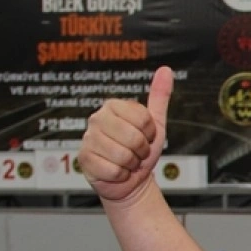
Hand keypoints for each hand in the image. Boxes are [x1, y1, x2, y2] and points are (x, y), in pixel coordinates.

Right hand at [78, 66, 172, 202]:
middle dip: (142, 150)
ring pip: (123, 155)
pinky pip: (113, 170)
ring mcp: (88, 139)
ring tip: (127, 161)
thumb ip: (159, 96)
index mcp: (113, 106)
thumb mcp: (155, 123)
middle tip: (137, 151)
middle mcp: (97, 119)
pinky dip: (121, 175)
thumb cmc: (141, 150)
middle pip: (133, 137)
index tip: (146, 136)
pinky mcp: (84, 159)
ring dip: (132, 164)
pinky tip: (116, 170)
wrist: (131, 180)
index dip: (150, 133)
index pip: (143, 119)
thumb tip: (166, 70)